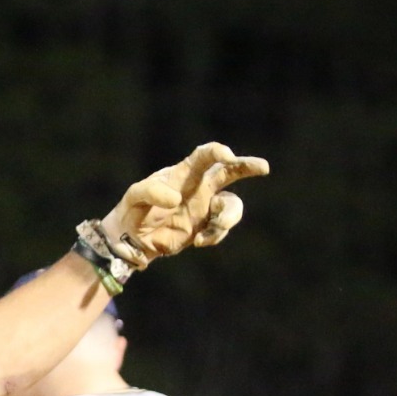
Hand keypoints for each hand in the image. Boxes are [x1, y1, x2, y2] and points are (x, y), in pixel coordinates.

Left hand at [99, 143, 268, 267]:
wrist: (132, 239)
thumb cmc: (132, 210)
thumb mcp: (134, 197)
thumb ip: (151, 192)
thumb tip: (175, 199)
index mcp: (183, 174)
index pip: (204, 156)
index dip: (217, 153)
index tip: (226, 155)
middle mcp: (199, 187)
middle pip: (229, 171)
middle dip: (247, 166)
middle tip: (263, 167)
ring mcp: (205, 207)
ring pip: (232, 205)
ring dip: (229, 217)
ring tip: (215, 228)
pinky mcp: (205, 227)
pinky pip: (221, 229)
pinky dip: (215, 236)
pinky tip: (198, 242)